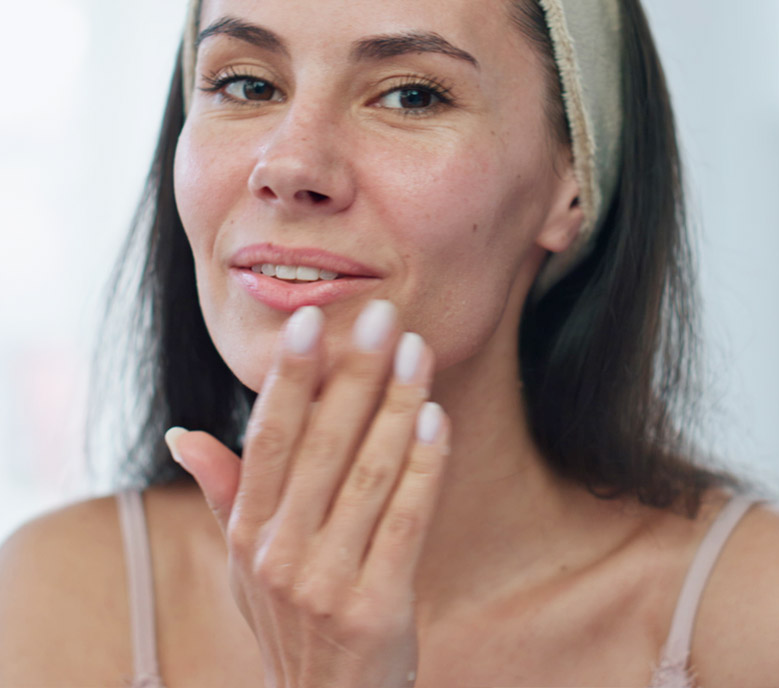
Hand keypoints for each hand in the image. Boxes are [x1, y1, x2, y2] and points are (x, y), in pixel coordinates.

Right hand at [165, 300, 450, 687]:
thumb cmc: (288, 618)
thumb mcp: (241, 561)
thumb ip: (224, 491)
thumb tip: (182, 434)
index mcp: (247, 532)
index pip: (268, 438)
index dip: (289, 378)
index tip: (311, 320)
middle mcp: (278, 553)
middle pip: (323, 445)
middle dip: (355, 374)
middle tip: (385, 317)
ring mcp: (326, 583)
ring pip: (369, 474)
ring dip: (397, 407)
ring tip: (419, 352)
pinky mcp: (375, 608)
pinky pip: (405, 522)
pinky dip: (424, 467)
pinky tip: (438, 419)